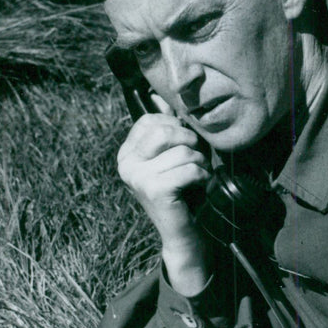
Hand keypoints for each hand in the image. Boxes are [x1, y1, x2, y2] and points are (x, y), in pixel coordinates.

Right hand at [117, 113, 211, 293]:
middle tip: (195, 159)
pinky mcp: (154, 190)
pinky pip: (189, 169)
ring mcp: (137, 178)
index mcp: (126, 153)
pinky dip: (202, 176)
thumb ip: (165, 131)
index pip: (150, 120)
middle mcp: (125, 164)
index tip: (184, 145)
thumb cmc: (180, 191)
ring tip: (196, 176)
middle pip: (164, 131)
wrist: (181, 234)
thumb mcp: (169, 158)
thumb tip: (161, 93)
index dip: (175, 127)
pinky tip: (198, 186)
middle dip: (189, 142)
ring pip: (182, 151)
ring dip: (199, 162)